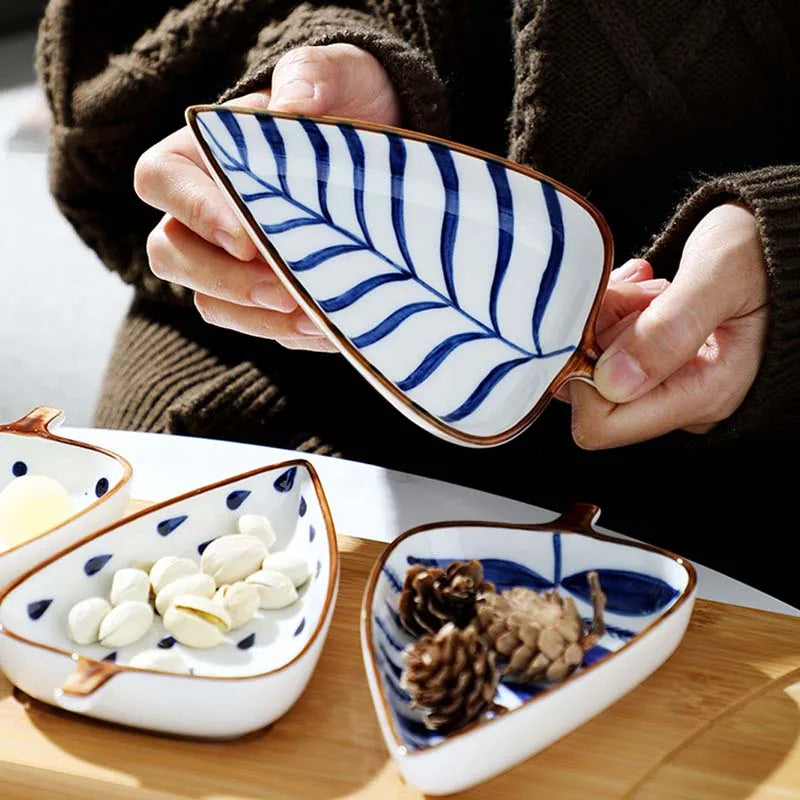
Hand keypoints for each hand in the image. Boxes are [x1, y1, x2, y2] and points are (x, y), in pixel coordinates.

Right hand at [135, 44, 400, 350]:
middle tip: (286, 289)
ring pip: (211, 303)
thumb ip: (313, 78)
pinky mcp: (262, 297)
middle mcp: (201, 212)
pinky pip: (258, 328)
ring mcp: (227, 260)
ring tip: (316, 317)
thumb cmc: (345, 106)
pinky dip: (290, 334)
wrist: (380, 157)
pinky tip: (331, 327)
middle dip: (227, 280)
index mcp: (201, 153)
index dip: (195, 212)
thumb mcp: (339, 76)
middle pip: (170, 254)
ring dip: (259, 318)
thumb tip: (296, 104)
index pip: (161, 180)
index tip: (248, 239)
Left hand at [569, 203, 768, 447]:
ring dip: (609, 317)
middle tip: (635, 292)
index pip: (601, 424)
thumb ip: (670, 328)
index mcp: (704, 394)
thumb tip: (612, 381)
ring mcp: (671, 381)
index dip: (580, 376)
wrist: (790, 238)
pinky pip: (611, 346)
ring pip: (598, 364)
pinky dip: (616, 312)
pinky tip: (645, 288)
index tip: (600, 321)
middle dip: (598, 336)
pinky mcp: (662, 361)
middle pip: (593, 391)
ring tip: (649, 286)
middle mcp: (682, 399)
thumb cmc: (767, 250)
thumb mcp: (721, 277)